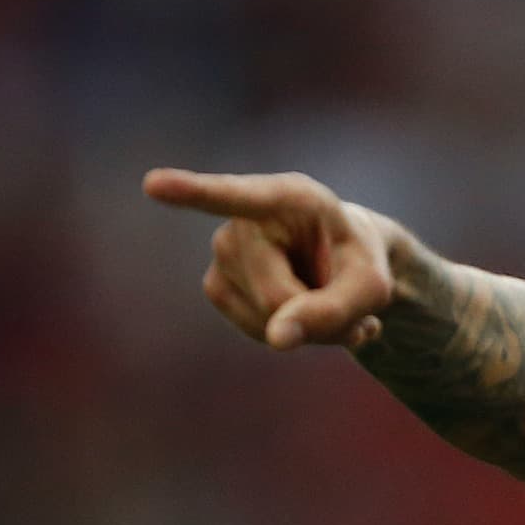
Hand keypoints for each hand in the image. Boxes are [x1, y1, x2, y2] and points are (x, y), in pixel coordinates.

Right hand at [144, 168, 394, 349]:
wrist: (345, 267)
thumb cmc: (360, 263)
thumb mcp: (371, 287)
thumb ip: (334, 310)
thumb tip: (276, 340)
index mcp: (290, 197)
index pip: (237, 196)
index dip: (194, 192)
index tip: (153, 184)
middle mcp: (245, 219)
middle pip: (279, 298)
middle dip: (320, 318)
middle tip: (350, 305)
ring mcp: (223, 252)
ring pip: (268, 321)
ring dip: (307, 329)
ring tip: (324, 300)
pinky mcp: (217, 285)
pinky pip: (257, 331)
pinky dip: (287, 335)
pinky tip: (304, 315)